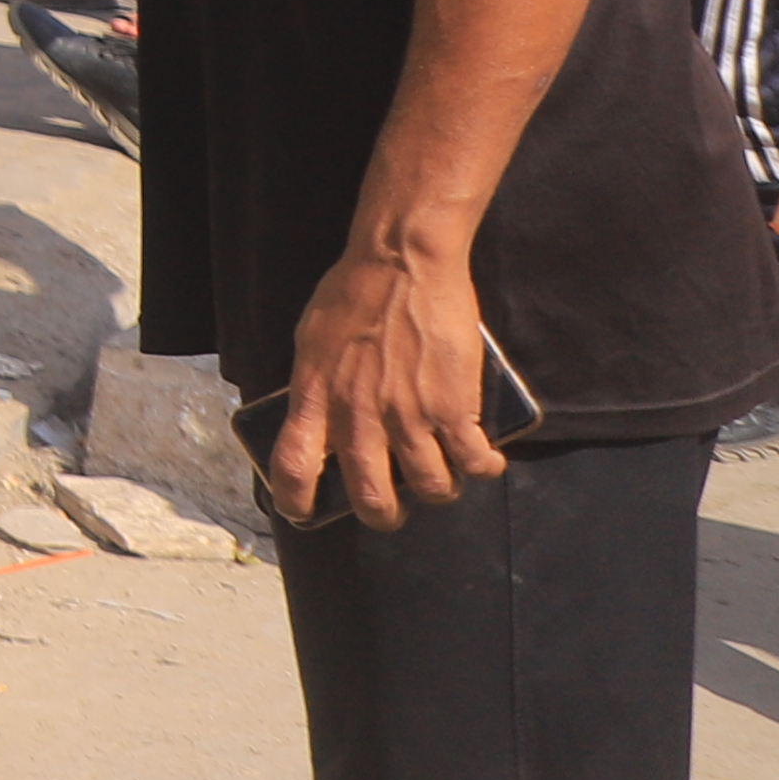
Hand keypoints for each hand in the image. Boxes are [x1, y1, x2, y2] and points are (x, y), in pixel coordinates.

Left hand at [261, 244, 507, 530]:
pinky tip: (485, 462)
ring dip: (439, 493)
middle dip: (383, 515)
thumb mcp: (311, 340)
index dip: (295, 499)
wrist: (402, 264)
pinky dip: (484, 468)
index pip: (293, 464)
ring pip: (431, 488)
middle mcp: (359, 416)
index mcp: (316, 396)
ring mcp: (409, 415)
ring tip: (442, 482)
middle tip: (390, 511)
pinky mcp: (454, 407)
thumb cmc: (353, 292)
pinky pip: (474, 461)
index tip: (301, 513)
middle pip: (370, 496)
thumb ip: (316, 384)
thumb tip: (318, 415)